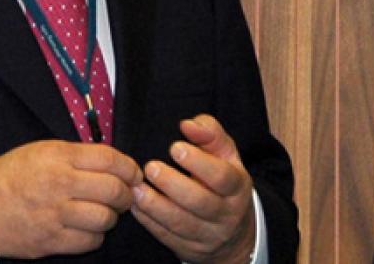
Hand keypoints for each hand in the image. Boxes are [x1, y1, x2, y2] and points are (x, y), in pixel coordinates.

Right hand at [0, 139, 141, 257]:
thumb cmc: (13, 175)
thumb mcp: (43, 151)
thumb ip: (78, 155)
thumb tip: (115, 164)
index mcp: (58, 157)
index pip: (109, 159)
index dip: (129, 167)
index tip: (134, 173)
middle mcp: (59, 185)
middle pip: (112, 190)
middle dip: (127, 194)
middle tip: (126, 196)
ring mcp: (54, 215)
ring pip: (104, 218)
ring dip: (112, 217)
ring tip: (106, 212)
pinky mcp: (50, 241)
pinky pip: (89, 241)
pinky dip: (95, 236)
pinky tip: (89, 228)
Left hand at [131, 114, 256, 263]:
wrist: (233, 232)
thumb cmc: (224, 183)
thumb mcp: (226, 155)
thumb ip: (210, 133)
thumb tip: (188, 125)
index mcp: (237, 187)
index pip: (222, 176)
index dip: (199, 162)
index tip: (175, 147)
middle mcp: (225, 214)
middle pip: (200, 202)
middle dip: (172, 184)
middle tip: (151, 167)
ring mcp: (207, 235)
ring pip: (180, 223)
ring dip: (155, 205)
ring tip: (137, 187)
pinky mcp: (188, 248)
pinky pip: (166, 236)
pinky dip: (148, 221)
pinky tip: (136, 205)